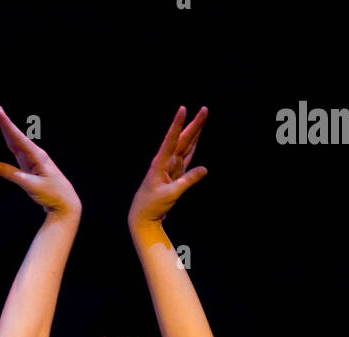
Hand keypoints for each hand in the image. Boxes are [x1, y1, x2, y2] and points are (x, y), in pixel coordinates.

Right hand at [0, 101, 80, 217]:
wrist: (65, 203)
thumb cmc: (51, 194)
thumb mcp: (32, 186)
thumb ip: (14, 175)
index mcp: (36, 156)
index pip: (17, 137)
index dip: (5, 123)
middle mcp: (34, 154)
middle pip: (15, 134)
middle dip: (3, 120)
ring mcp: (32, 159)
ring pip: (15, 140)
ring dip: (6, 128)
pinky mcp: (31, 166)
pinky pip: (17, 151)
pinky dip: (10, 141)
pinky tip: (7, 134)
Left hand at [129, 104, 208, 228]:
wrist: (143, 216)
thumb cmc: (153, 205)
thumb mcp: (171, 195)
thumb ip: (187, 181)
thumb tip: (205, 169)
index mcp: (160, 163)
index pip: (171, 140)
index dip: (177, 125)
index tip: (183, 109)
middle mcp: (165, 161)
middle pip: (182, 139)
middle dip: (194, 124)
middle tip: (205, 109)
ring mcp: (171, 166)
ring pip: (185, 145)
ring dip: (195, 131)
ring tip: (202, 116)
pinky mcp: (175, 173)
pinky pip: (186, 156)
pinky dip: (193, 146)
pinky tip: (197, 137)